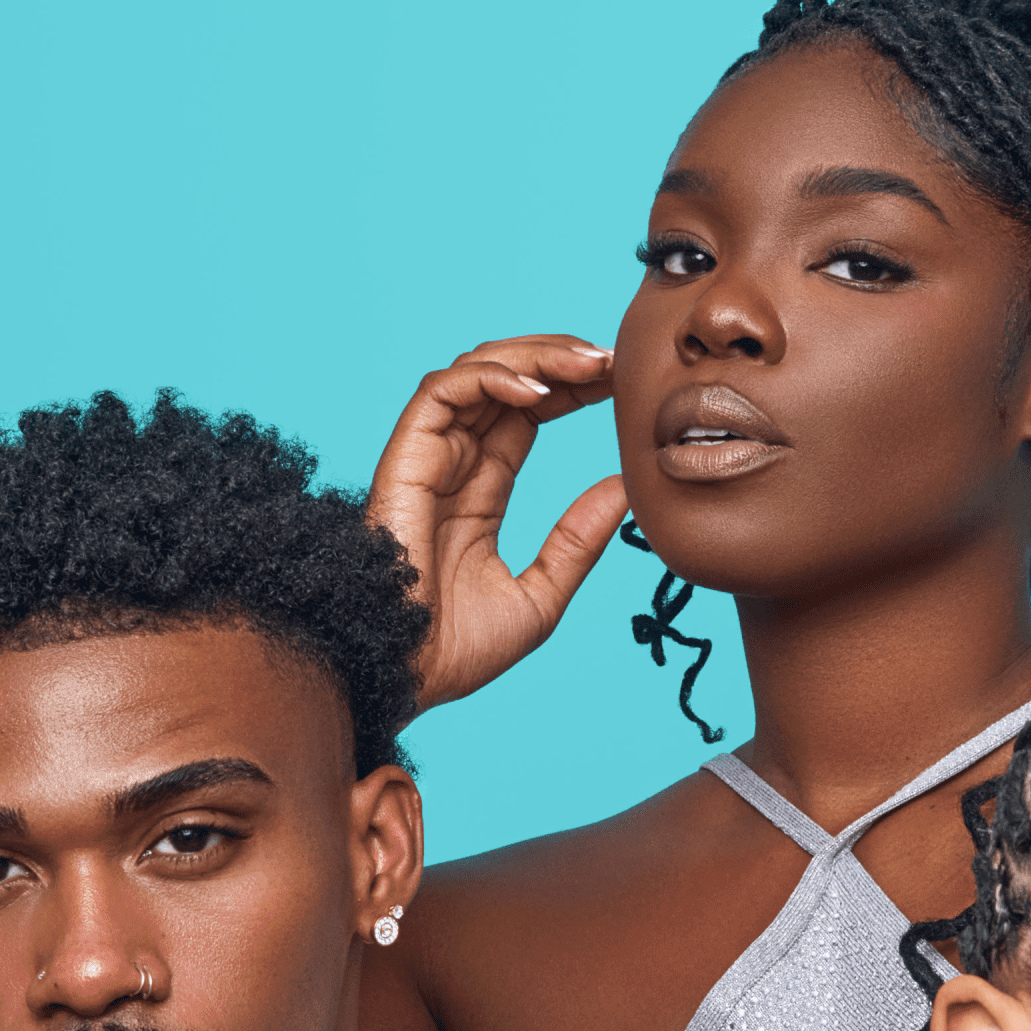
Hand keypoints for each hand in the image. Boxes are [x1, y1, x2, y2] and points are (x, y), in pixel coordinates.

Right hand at [368, 335, 624, 712]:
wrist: (405, 674)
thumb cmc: (456, 650)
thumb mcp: (542, 594)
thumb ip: (579, 540)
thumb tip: (625, 490)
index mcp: (480, 492)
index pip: (527, 415)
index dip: (570, 389)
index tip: (618, 382)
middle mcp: (451, 465)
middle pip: (505, 382)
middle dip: (560, 360)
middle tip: (613, 360)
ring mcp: (426, 458)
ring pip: (476, 372)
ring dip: (535, 356)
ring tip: (589, 364)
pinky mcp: (404, 457)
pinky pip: (442, 390)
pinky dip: (492, 377)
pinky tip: (540, 390)